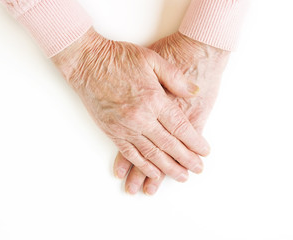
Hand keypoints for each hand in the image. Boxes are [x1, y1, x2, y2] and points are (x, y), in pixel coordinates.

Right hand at [51, 28, 209, 180]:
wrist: (88, 62)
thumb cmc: (120, 58)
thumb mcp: (152, 59)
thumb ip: (175, 77)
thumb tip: (195, 91)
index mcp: (154, 100)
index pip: (180, 128)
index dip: (195, 142)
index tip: (204, 152)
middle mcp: (140, 117)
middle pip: (169, 145)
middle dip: (185, 159)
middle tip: (197, 169)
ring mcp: (125, 126)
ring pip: (151, 154)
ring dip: (167, 168)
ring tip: (181, 176)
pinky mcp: (112, 131)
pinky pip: (130, 154)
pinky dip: (142, 166)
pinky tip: (152, 173)